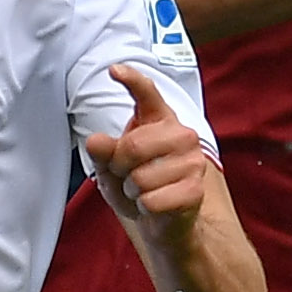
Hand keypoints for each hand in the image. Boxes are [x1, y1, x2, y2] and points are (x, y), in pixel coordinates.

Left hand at [84, 65, 210, 241]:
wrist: (165, 221)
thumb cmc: (140, 186)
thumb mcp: (112, 167)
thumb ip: (104, 152)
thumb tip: (96, 142)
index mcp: (161, 121)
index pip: (147, 93)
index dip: (131, 80)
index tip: (114, 70)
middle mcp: (182, 135)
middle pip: (132, 146)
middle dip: (119, 168)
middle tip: (126, 177)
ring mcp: (193, 161)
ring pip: (140, 178)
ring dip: (132, 192)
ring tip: (143, 192)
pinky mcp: (195, 189)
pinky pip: (152, 200)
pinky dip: (144, 208)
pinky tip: (154, 205)